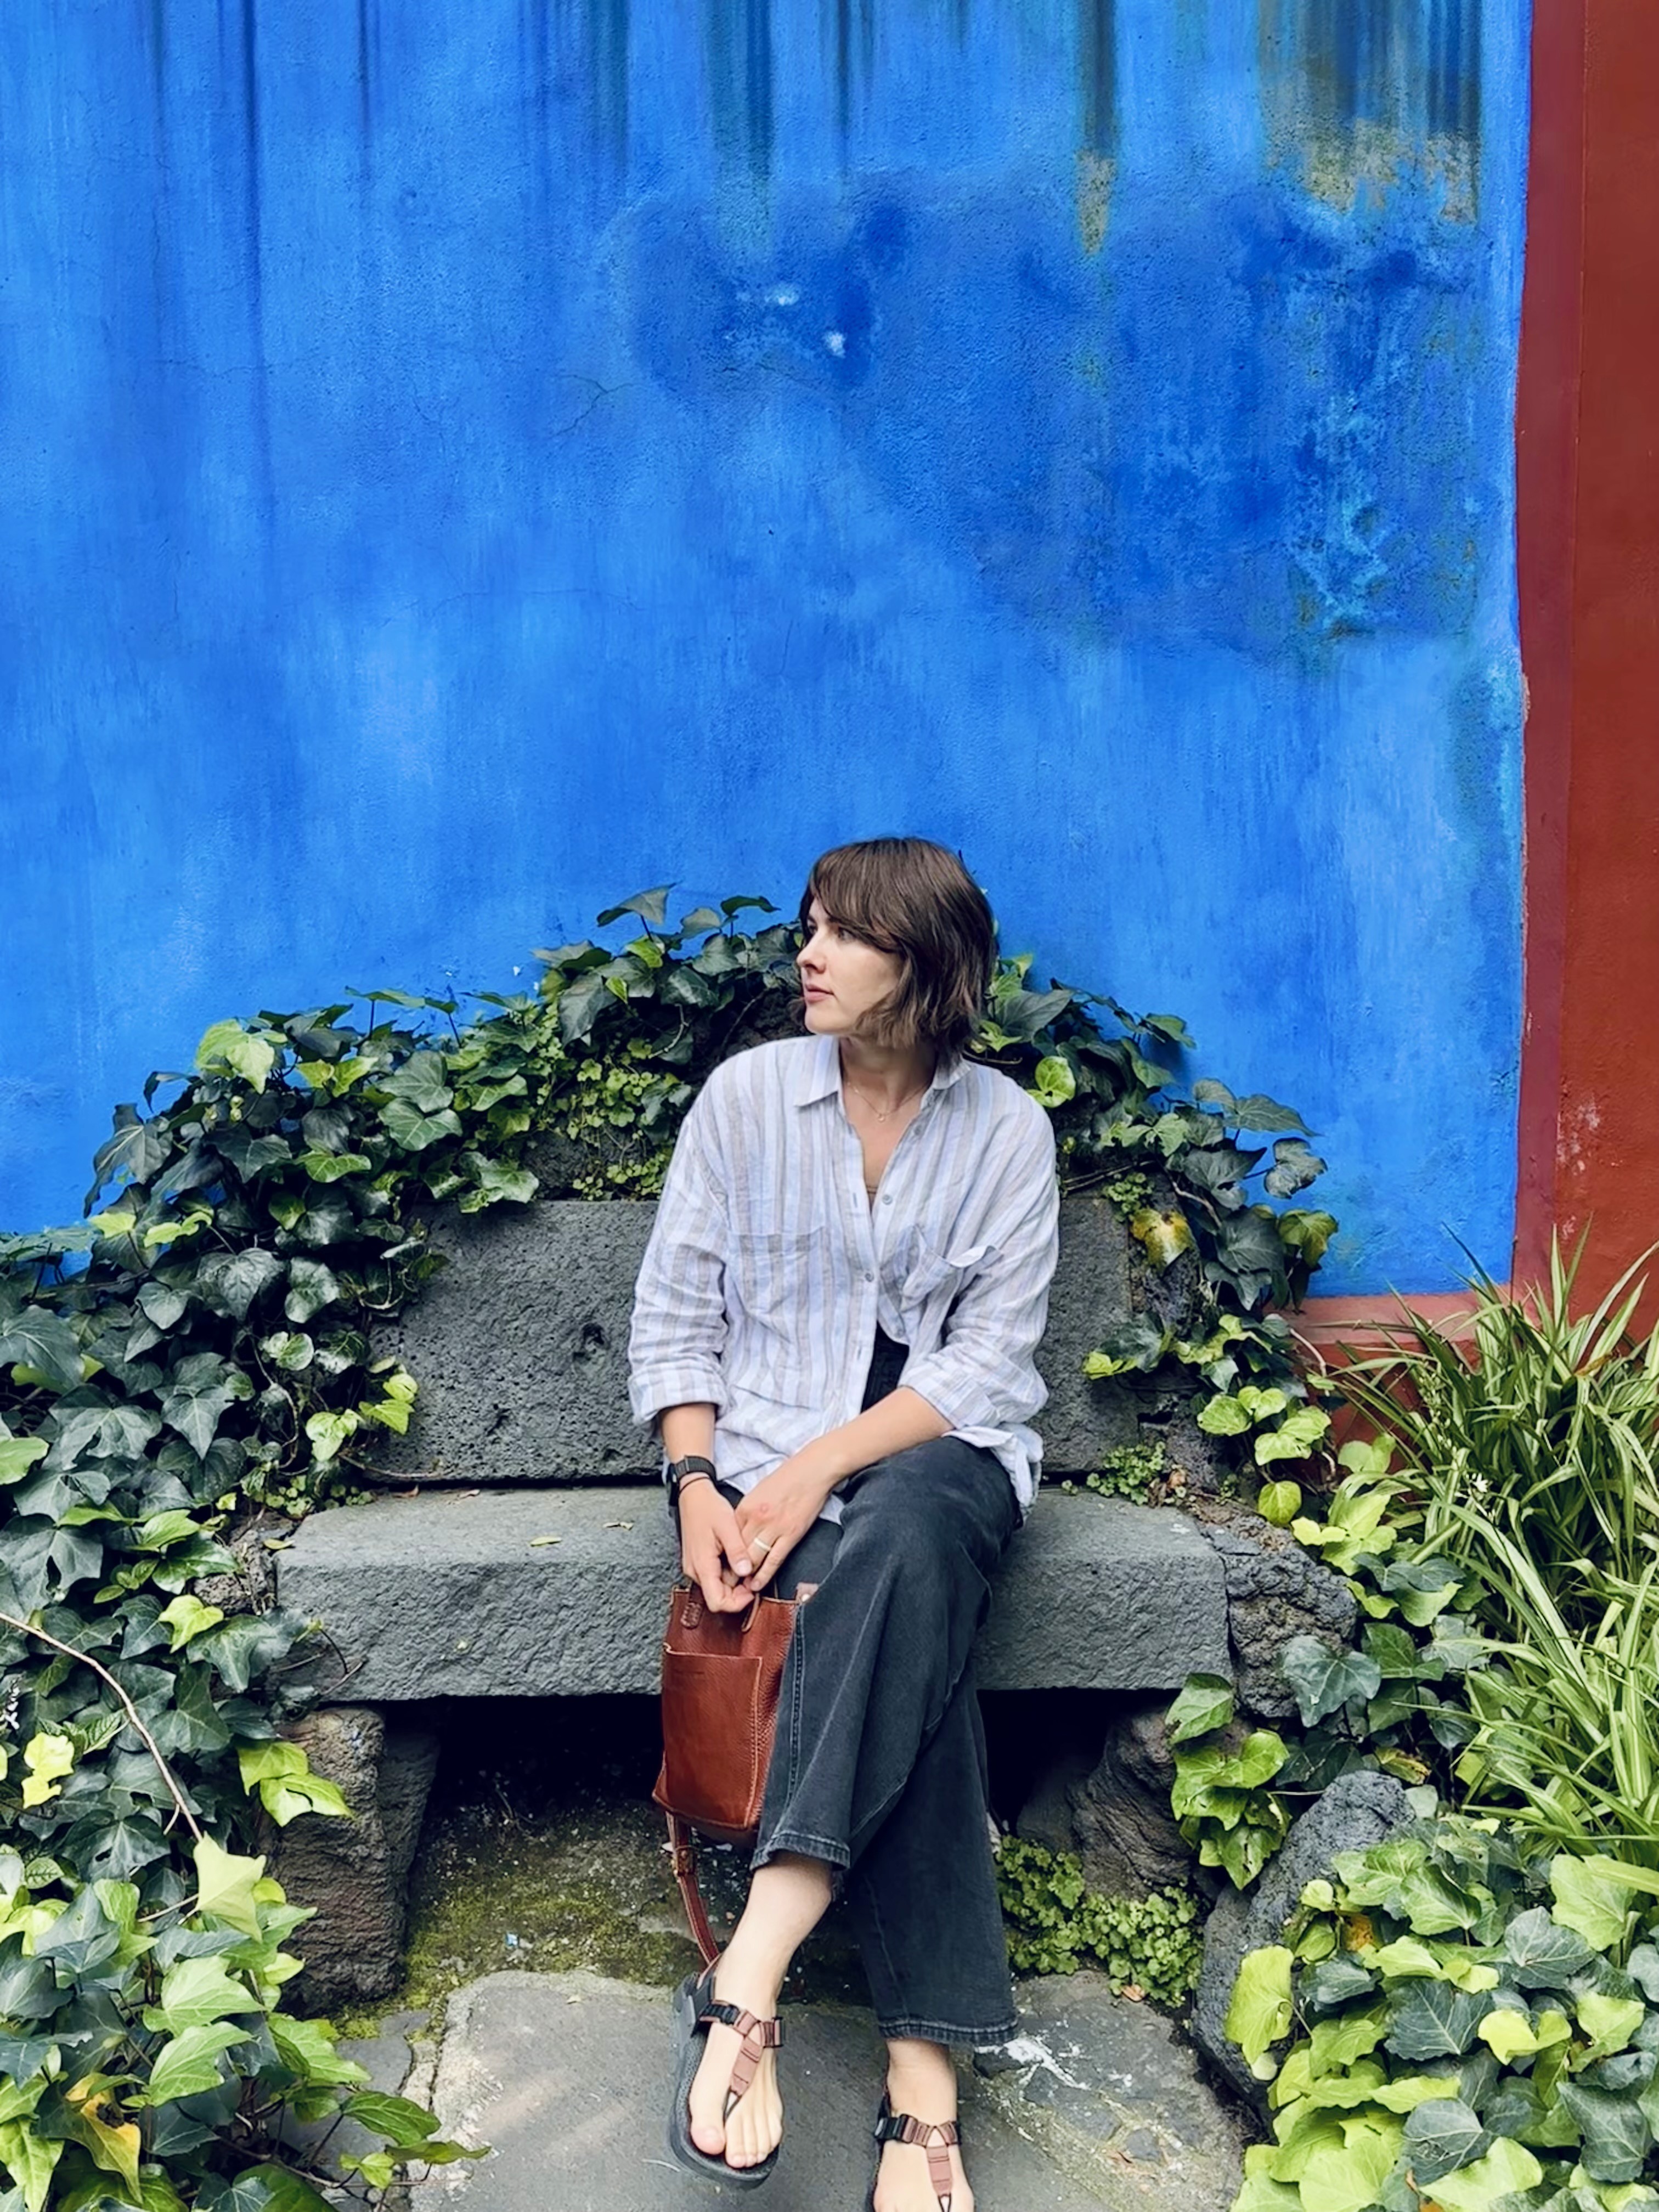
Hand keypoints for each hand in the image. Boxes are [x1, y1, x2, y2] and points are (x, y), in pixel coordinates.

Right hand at [677, 1479, 757, 1612]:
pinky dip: (727, 1576)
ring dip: (733, 1584)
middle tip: (752, 1577)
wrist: (693, 1496)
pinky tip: (736, 1561)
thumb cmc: (708, 1508)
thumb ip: (737, 1551)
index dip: (737, 1602)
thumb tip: (746, 1572)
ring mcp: (695, 1567)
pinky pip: (713, 1578)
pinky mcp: (697, 1563)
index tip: (751, 1590)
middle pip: (717, 1598)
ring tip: (745, 1566)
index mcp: (702, 1565)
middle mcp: (695, 1571)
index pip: (717, 1602)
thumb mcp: (727, 1526)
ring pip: (716, 1589)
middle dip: (737, 1593)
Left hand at [734, 1450, 835, 1592]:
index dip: (725, 1555)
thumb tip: (741, 1531)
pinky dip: (764, 1575)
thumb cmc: (787, 1479)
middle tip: (727, 1584)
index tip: (722, 1567)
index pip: (729, 1537)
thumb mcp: (759, 1492)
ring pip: (754, 1558)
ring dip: (746, 1576)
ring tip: (741, 1588)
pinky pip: (774, 1560)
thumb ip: (748, 1512)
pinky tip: (757, 1584)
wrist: (812, 1470)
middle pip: (738, 1551)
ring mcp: (774, 1527)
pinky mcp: (791, 1534)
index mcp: (746, 1507)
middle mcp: (757, 1519)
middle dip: (731, 1569)